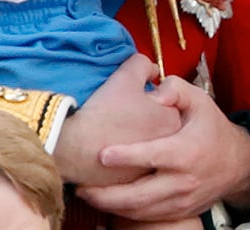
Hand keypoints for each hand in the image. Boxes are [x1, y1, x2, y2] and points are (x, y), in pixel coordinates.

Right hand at [54, 55, 179, 185]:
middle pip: (159, 126)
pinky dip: (125, 159)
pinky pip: (134, 166)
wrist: (77, 147)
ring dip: (136, 139)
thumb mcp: (127, 75)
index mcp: (172, 121)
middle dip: (145, 118)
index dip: (149, 97)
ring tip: (114, 130)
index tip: (133, 99)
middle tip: (123, 113)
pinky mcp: (134, 184)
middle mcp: (168, 149)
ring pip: (147, 146)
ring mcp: (152, 170)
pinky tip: (109, 147)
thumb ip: (144, 65)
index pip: (169, 103)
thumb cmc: (105, 110)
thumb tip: (152, 71)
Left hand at [76, 77, 249, 221]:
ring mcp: (180, 201)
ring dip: (110, 207)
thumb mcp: (200, 101)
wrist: (237, 164)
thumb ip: (175, 89)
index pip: (153, 156)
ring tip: (86, 195)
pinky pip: (147, 218)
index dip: (127, 156)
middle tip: (80, 185)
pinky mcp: (178, 212)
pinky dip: (124, 213)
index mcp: (186, 151)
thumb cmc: (212, 128)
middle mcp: (182, 181)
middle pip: (139, 196)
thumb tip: (154, 90)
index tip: (102, 154)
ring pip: (140, 212)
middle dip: (107, 194)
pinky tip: (106, 203)